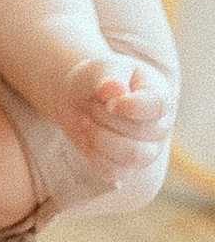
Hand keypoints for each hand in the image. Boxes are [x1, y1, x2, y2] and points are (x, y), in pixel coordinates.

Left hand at [60, 54, 176, 182]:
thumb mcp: (100, 70)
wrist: (81, 99)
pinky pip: (114, 172)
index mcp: (159, 95)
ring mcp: (147, 150)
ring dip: (100, 138)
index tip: (108, 102)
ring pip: (132, 156)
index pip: (157, 106)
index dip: (131, 107)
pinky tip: (87, 137)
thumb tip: (114, 90)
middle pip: (140, 132)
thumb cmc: (98, 80)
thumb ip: (108, 77)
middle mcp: (159, 126)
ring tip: (86, 121)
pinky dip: (94, 155)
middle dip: (105, 117)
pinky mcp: (127, 167)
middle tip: (92, 104)